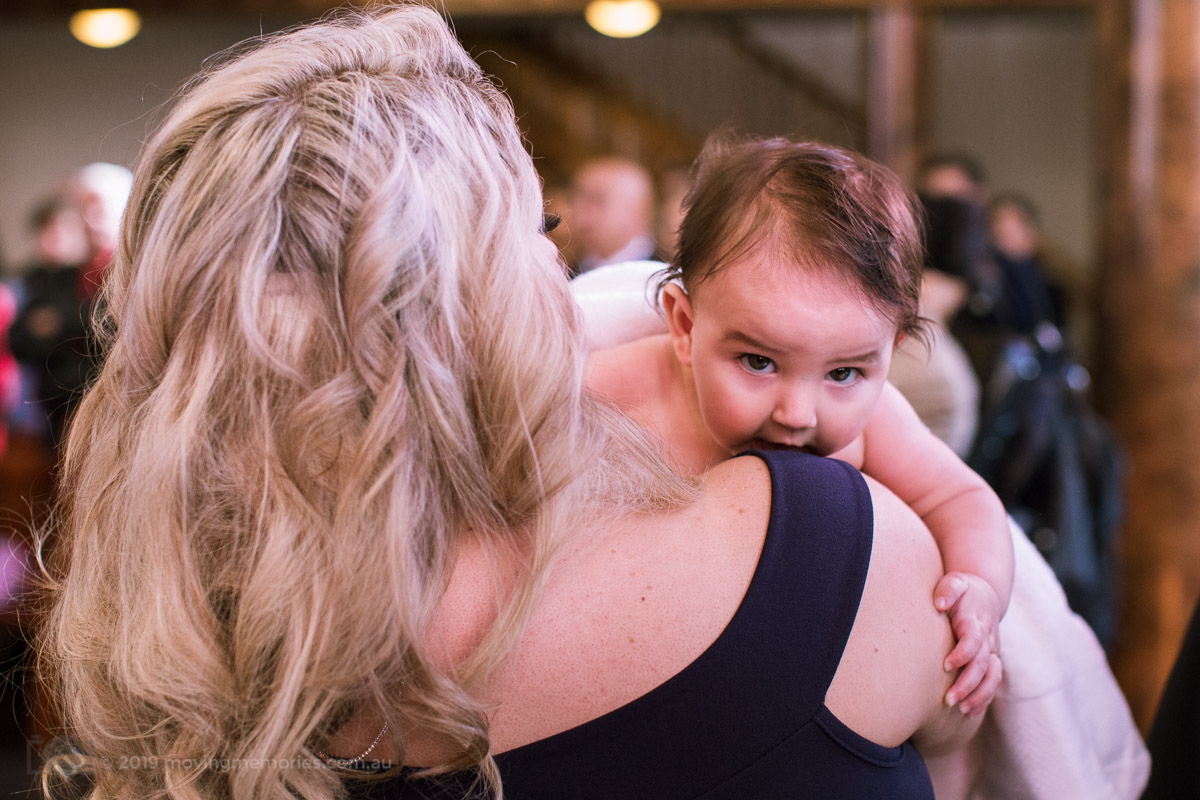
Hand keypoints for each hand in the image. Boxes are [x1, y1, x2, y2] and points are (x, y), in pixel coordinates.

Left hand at [934, 571, 1003, 715]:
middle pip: (982, 665)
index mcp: (976, 621)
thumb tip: (939, 604)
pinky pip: (993, 682)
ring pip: (992, 677)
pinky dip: (984, 698)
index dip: (963, 654)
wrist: (985, 595)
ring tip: (961, 709)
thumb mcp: (954, 582)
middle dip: (967, 684)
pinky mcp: (991, 661)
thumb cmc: (962, 590)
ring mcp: (992, 651)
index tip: (946, 665)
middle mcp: (988, 639)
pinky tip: (970, 711)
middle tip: (949, 700)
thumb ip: (948, 590)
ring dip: (978, 695)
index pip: (974, 640)